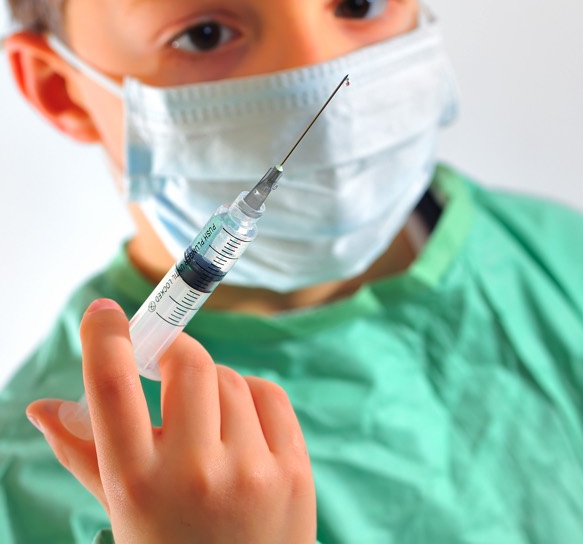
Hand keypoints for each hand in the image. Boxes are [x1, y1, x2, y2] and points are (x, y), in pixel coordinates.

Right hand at [27, 299, 315, 542]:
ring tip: (203, 418)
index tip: (105, 313)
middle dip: (174, 351)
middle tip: (166, 361)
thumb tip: (44, 406)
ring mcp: (252, 471)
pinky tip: (239, 426)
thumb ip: (83, 455)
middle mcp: (195, 474)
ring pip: (230, 378)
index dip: (105, 337)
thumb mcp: (121, 514)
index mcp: (137, 485)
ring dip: (211, 383)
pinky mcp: (294, 469)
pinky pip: (268, 394)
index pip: (111, 387)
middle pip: (187, 364)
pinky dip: (249, 395)